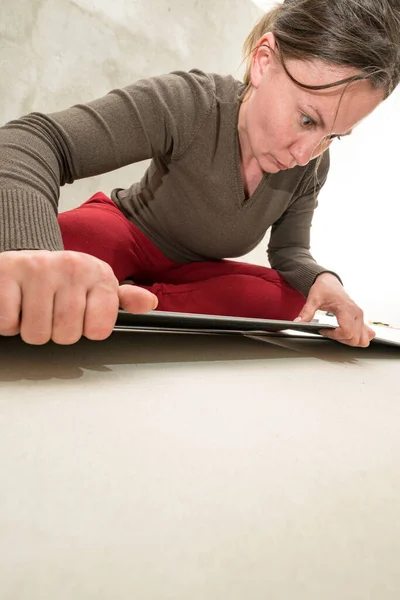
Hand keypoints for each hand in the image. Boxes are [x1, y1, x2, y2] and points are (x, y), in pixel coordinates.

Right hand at [0, 250, 157, 344]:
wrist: (27, 258)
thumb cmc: (66, 279)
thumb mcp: (99, 286)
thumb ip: (125, 299)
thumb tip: (149, 303)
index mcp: (99, 274)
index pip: (98, 331)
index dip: (85, 331)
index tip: (80, 315)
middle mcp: (72, 267)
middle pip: (66, 335)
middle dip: (56, 331)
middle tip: (52, 311)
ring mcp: (39, 268)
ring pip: (36, 334)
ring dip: (31, 329)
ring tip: (35, 308)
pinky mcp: (8, 272)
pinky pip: (9, 323)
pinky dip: (9, 323)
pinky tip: (17, 305)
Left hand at [294, 272, 374, 346]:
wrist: (329, 282)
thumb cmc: (324, 288)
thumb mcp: (313, 299)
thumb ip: (306, 312)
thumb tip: (298, 322)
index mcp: (347, 309)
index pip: (347, 332)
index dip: (334, 335)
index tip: (323, 330)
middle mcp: (357, 314)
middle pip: (355, 339)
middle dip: (341, 340)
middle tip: (329, 333)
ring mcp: (361, 317)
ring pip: (363, 340)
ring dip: (350, 341)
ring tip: (338, 334)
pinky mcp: (360, 319)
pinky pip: (367, 334)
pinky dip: (358, 337)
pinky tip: (347, 333)